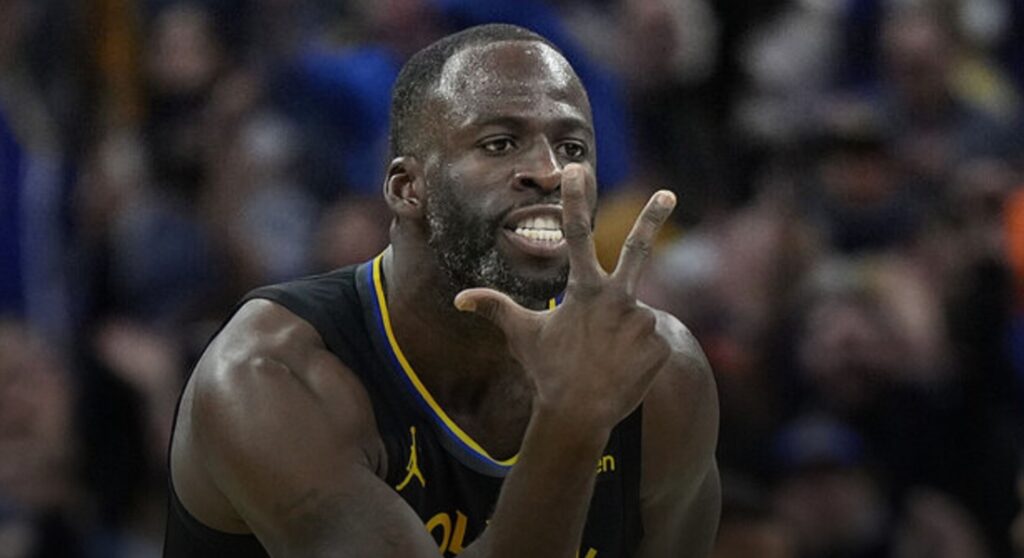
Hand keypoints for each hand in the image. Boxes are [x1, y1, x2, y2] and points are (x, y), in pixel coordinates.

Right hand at [455, 164, 676, 427]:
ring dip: (622, 333)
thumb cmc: (548, 371)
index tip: (576, 170)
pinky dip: (639, 353)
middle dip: (651, 217)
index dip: (573, 199)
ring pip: (635, 316)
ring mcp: (643, 321)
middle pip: (636, 250)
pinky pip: (652, 341)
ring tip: (606, 359)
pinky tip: (623, 369)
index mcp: (585, 290)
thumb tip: (459, 299)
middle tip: (667, 193)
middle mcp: (618, 299)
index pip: (575, 235)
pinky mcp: (661, 343)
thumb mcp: (522, 335)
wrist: (580, 415)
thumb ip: (495, 309)